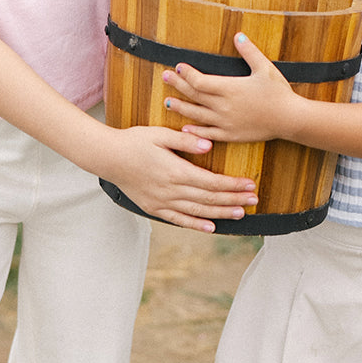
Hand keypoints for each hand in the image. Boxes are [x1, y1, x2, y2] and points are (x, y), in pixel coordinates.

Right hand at [103, 123, 256, 232]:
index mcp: (175, 171)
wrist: (107, 157)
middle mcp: (170, 190)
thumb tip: (209, 145)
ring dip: (221, 213)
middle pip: (209, 198)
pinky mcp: (154, 208)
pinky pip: (178, 220)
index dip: (232, 185)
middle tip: (254, 200)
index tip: (249, 184)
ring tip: (241, 213)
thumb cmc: (134, 141)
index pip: (211, 181)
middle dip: (234, 200)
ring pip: (198, 211)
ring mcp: (162, 202)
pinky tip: (211, 228)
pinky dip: (196, 225)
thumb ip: (186, 141)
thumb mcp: (160, 134)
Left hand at [162, 32, 295, 143]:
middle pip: (194, 95)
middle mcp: (223, 106)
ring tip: (168, 102)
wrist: (290, 119)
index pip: (200, 80)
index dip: (186, 74)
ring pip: (197, 115)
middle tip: (164, 77)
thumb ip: (249, 51)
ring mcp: (226, 122)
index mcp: (229, 88)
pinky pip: (208, 133)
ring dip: (181, 108)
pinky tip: (184, 128)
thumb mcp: (265, 68)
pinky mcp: (231, 135)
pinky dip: (195, 130)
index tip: (178, 66)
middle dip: (178, 86)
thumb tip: (238, 35)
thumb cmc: (279, 92)